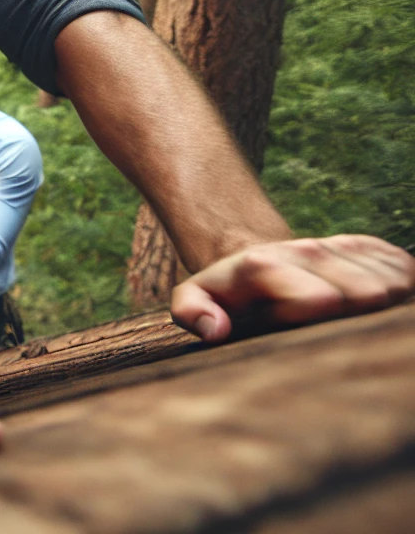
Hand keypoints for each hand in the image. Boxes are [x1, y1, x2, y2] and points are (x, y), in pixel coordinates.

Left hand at [171, 234, 414, 342]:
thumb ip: (190, 311)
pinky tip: (370, 308)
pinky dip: (400, 294)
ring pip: (391, 286)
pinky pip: (407, 272)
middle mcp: (306, 251)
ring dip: (380, 310)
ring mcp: (342, 247)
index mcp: (265, 267)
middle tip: (331, 335)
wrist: (258, 258)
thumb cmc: (231, 294)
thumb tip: (216, 328)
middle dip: (356, 323)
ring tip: (347, 321)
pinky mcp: (373, 249)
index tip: (310, 336)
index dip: (320, 321)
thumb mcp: (194, 299)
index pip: (317, 298)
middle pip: (366, 297)